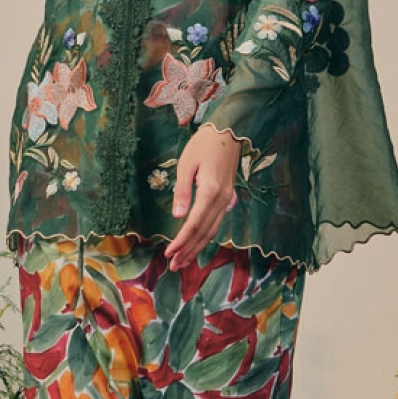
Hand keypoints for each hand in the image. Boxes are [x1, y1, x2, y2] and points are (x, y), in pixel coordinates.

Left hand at [163, 124, 240, 271]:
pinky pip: (216, 222)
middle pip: (204, 232)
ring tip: (184, 261)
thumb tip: (178, 217)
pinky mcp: (227, 197)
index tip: (169, 253)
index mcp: (210, 191)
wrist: (229, 132)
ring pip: (212, 230)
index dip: (181, 241)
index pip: (194, 224)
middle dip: (189, 251)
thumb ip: (182, 191)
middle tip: (174, 267)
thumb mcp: (186, 164)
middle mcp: (221, 200)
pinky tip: (197, 243)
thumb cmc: (203, 144)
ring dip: (198, 247)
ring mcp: (227, 199)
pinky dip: (206, 236)